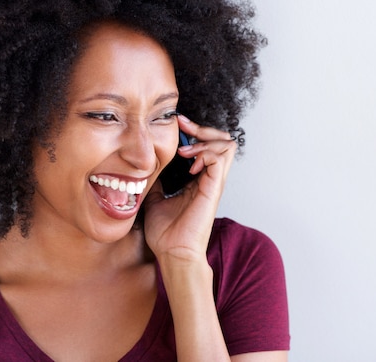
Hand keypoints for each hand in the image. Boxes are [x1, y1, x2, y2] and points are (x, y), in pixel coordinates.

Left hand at [143, 115, 236, 262]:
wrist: (171, 253)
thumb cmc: (165, 232)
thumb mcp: (155, 197)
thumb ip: (157, 180)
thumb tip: (148, 166)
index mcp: (199, 179)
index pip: (208, 144)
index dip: (195, 131)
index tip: (177, 123)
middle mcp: (210, 178)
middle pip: (223, 140)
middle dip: (203, 128)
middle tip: (183, 125)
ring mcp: (213, 183)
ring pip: (227, 145)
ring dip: (206, 140)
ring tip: (186, 150)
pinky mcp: (213, 189)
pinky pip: (219, 159)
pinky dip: (205, 154)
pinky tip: (189, 164)